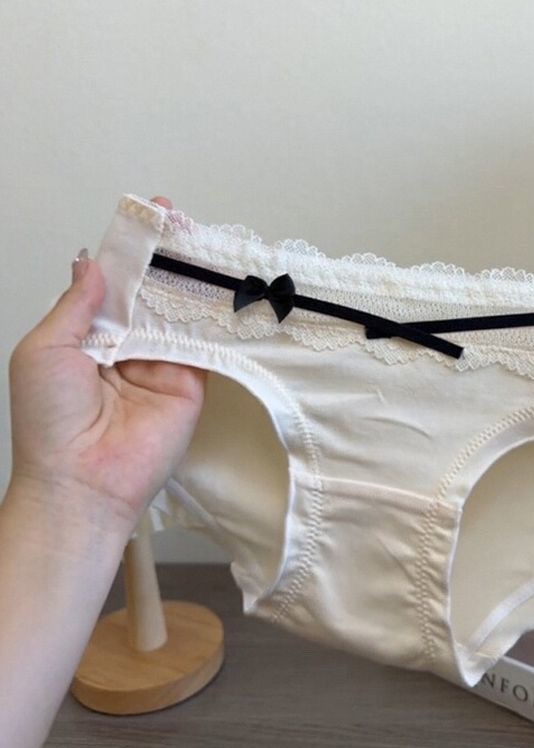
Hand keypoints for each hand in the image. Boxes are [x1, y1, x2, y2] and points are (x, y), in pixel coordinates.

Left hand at [7, 196, 206, 541]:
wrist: (83, 482)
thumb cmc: (50, 418)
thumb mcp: (46, 348)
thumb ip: (75, 304)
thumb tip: (91, 260)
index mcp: (88, 334)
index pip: (115, 283)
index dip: (132, 251)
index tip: (150, 216)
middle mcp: (128, 345)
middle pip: (152, 293)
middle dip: (168, 259)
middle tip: (185, 224)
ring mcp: (162, 363)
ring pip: (180, 314)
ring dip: (193, 283)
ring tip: (209, 246)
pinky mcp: (191, 383)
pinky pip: (204, 346)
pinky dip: (215, 320)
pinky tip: (224, 290)